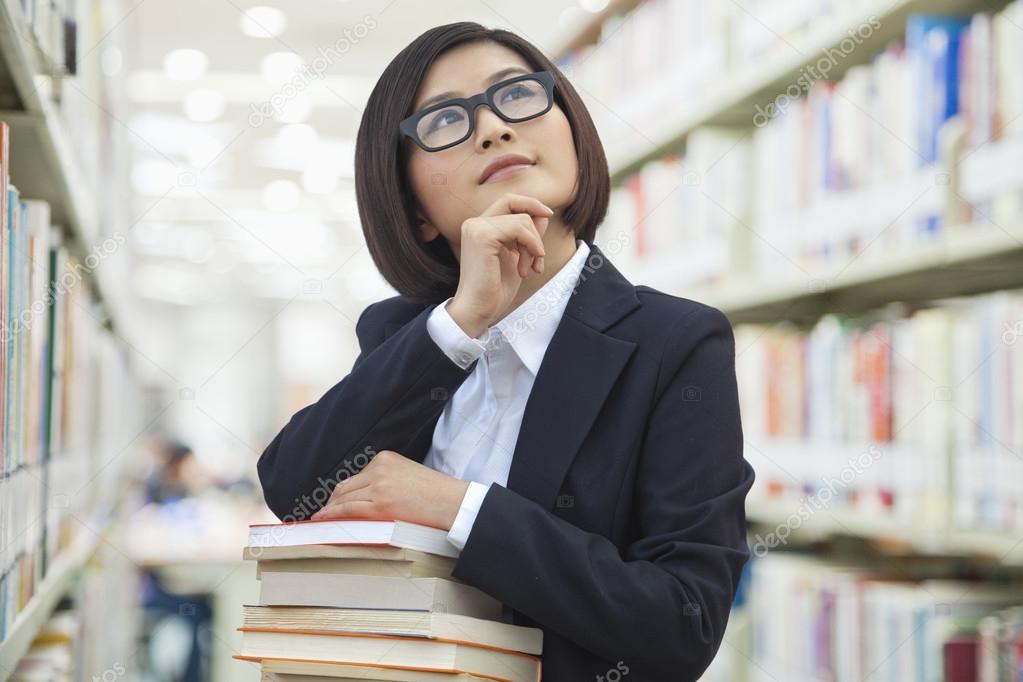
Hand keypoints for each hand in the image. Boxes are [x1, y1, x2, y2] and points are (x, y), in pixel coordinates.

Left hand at [309, 450, 470, 530]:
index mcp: (386, 458)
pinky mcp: (379, 505)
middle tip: (324, 512)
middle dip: (333, 500)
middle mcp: (379, 468)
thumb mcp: (407, 474)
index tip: (336, 500)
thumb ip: (386, 479)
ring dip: (331, 510)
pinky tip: (325, 519)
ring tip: (322, 519)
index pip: (356, 476)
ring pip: (344, 498)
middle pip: (346, 486)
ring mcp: (378, 486)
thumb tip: (365, 496)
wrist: (451, 502)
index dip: (343, 491)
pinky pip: (348, 510)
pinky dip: (333, 515)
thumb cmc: (435, 493)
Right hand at [447, 193, 552, 337]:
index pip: (508, 201)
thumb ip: (528, 235)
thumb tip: (543, 214)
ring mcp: (476, 228)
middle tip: (539, 256)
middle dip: (534, 225)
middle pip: (514, 203)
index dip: (530, 203)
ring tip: (529, 269)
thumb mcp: (518, 257)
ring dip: (534, 245)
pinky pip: (519, 228)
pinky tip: (525, 268)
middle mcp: (474, 223)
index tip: (548, 215)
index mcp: (480, 227)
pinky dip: (531, 246)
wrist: (479, 310)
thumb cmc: (495, 289)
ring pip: (521, 219)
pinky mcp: (482, 236)